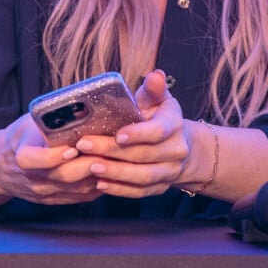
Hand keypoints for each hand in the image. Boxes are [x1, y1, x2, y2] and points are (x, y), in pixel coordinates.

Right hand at [0, 113, 105, 207]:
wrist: (0, 166)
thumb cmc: (22, 137)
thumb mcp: (29, 123)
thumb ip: (50, 119)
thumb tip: (82, 102)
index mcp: (22, 156)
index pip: (35, 161)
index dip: (55, 156)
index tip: (74, 146)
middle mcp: (32, 179)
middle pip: (63, 177)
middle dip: (88, 164)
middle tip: (108, 151)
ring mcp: (44, 193)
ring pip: (76, 189)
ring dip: (97, 175)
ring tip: (115, 159)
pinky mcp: (54, 200)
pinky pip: (79, 198)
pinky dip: (97, 186)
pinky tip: (110, 172)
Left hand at [73, 70, 191, 197]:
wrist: (181, 146)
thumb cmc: (160, 117)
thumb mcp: (159, 100)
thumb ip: (154, 88)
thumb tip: (156, 75)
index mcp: (175, 125)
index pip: (158, 131)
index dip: (138, 134)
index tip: (117, 134)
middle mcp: (176, 151)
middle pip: (143, 154)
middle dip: (112, 151)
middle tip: (85, 146)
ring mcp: (169, 172)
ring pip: (142, 176)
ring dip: (115, 172)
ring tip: (91, 166)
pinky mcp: (160, 188)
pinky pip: (140, 192)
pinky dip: (120, 189)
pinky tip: (100, 183)